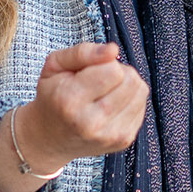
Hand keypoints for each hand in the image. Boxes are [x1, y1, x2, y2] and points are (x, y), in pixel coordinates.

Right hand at [20, 42, 149, 164]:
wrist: (51, 138)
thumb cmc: (53, 96)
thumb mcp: (54, 66)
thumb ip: (82, 52)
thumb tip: (113, 50)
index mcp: (70, 100)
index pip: (114, 70)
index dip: (104, 63)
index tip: (88, 71)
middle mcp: (91, 123)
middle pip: (131, 80)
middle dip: (118, 72)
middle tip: (98, 81)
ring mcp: (110, 135)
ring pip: (140, 91)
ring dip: (126, 85)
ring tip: (105, 92)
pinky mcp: (123, 141)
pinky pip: (141, 106)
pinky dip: (130, 100)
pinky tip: (111, 106)